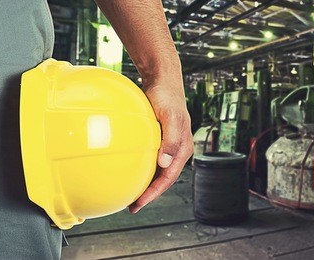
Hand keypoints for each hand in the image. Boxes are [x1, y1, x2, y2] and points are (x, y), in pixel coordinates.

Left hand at [128, 80, 193, 213]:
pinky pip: (151, 158)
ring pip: (158, 170)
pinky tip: (130, 170)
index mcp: (183, 149)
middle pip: (164, 178)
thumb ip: (170, 141)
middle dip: (150, 194)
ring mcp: (169, 146)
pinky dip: (142, 168)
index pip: (168, 177)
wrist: (163, 81)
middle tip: (133, 206)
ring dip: (146, 183)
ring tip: (131, 194)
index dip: (154, 193)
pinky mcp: (160, 139)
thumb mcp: (170, 117)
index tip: (140, 203)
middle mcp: (177, 150)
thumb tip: (165, 164)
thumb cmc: (167, 97)